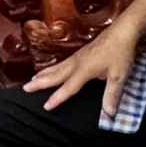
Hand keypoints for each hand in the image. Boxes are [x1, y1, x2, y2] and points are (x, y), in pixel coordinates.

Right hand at [21, 22, 137, 114]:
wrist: (121, 32)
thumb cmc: (120, 54)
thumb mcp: (119, 76)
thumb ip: (112, 95)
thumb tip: (108, 114)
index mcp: (84, 70)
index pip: (68, 88)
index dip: (57, 98)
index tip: (45, 107)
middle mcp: (75, 64)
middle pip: (54, 75)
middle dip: (39, 83)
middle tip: (25, 88)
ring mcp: (76, 58)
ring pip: (55, 68)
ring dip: (42, 75)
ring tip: (31, 81)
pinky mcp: (79, 54)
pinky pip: (60, 64)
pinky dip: (50, 69)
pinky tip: (50, 71)